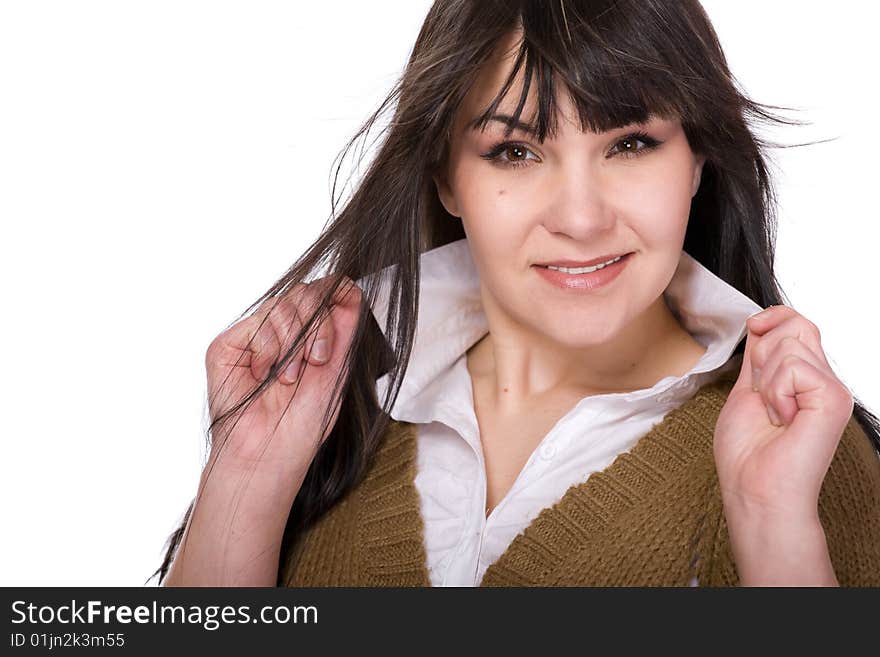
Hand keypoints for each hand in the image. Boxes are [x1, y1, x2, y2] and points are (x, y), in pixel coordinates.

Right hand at [204, 275, 362, 479]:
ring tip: (287, 378)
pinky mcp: (229, 344)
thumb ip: (345, 330)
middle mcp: (284, 333)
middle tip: (316, 363)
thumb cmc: (301, 425)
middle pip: (307, 293)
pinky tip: (263, 376)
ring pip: (283, 304)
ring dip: (293, 345)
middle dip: (318, 328)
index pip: (325, 293)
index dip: (336, 300)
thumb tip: (351, 291)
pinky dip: (268, 350)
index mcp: (312, 338)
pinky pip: (258, 322)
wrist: (269, 454)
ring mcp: (256, 336)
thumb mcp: (337, 372)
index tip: (341, 325)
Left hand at [713, 305, 853, 519]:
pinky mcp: (834, 399)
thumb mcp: (745, 390)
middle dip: (763, 354)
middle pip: (796, 324)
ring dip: (767, 381)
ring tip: (773, 414)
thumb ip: (759, 358)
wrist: (754, 488)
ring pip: (791, 343)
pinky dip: (776, 392)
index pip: (796, 322)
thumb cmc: (747, 453)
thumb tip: (761, 323)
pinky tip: (783, 419)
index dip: (772, 318)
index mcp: (802, 377)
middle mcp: (822, 379)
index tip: (754, 328)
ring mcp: (832, 389)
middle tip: (762, 397)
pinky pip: (795, 367)